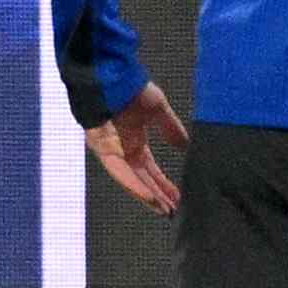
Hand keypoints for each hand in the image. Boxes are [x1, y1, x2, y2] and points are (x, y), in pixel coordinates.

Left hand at [85, 85, 192, 218]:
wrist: (110, 75)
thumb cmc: (130, 88)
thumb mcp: (158, 110)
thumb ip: (171, 128)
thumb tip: (185, 145)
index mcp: (132, 141)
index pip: (149, 169)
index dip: (163, 184)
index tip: (177, 198)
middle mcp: (121, 149)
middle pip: (141, 179)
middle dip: (157, 195)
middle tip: (174, 212)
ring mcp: (110, 150)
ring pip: (130, 179)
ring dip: (147, 195)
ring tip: (165, 211)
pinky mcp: (101, 147)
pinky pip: (119, 171)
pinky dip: (134, 184)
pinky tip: (148, 197)